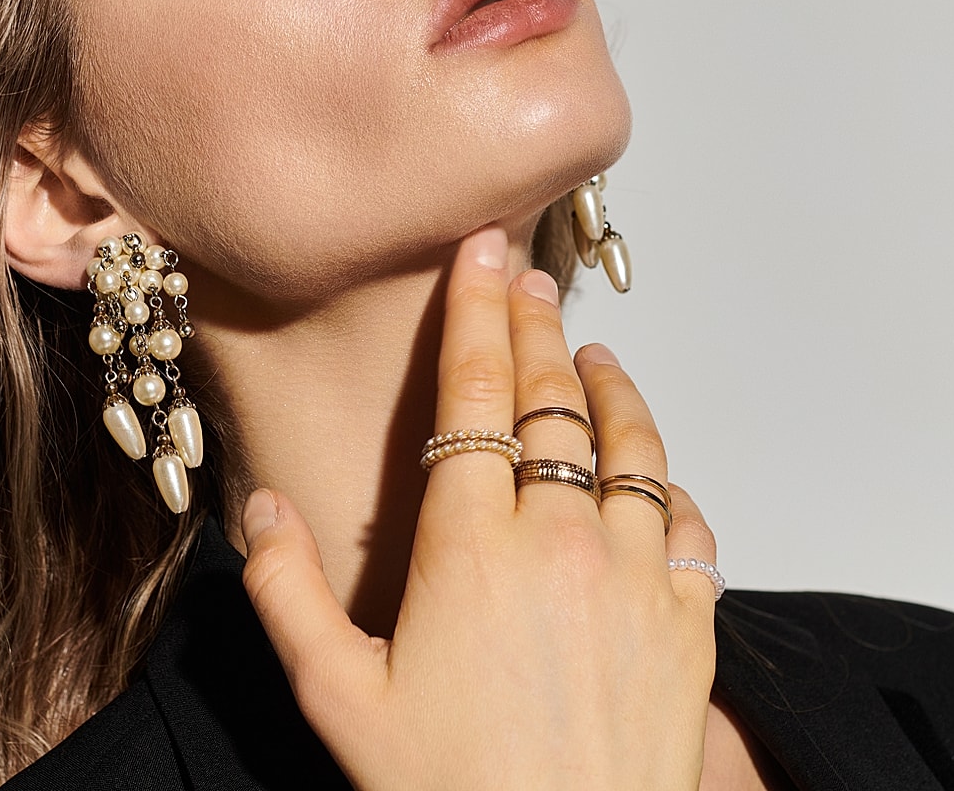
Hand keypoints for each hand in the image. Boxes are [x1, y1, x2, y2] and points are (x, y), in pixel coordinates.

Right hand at [239, 225, 719, 790]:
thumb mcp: (338, 699)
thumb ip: (288, 594)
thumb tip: (261, 510)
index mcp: (471, 546)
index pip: (479, 393)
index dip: (478, 311)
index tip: (482, 254)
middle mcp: (563, 541)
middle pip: (555, 400)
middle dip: (537, 326)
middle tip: (527, 278)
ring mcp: (637, 577)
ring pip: (631, 446)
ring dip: (609, 389)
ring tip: (591, 355)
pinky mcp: (692, 623)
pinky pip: (687, 520)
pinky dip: (666, 479)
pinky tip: (649, 471)